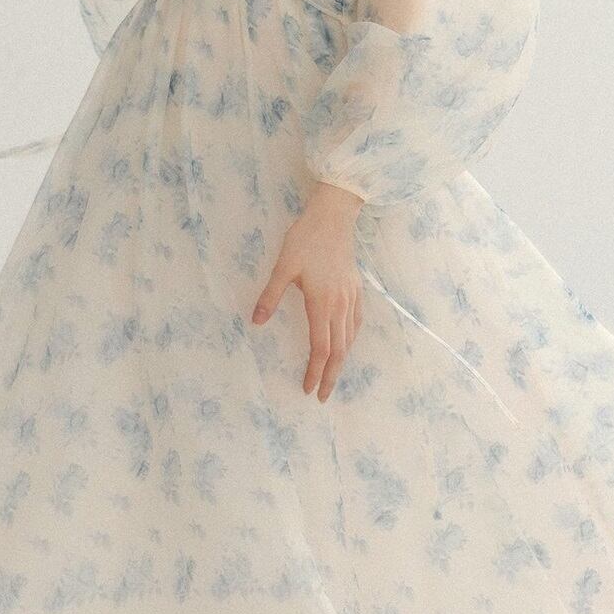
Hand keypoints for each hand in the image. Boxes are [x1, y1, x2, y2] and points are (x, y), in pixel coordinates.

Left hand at [252, 182, 364, 401]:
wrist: (333, 217)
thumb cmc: (305, 239)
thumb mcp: (283, 266)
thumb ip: (270, 296)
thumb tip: (256, 322)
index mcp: (321, 303)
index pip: (321, 347)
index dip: (315, 371)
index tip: (309, 389)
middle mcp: (340, 305)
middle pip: (339, 350)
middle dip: (331, 375)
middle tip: (323, 396)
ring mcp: (350, 297)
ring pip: (350, 338)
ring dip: (341, 361)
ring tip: (332, 376)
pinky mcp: (355, 289)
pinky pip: (356, 323)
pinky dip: (351, 340)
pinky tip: (346, 344)